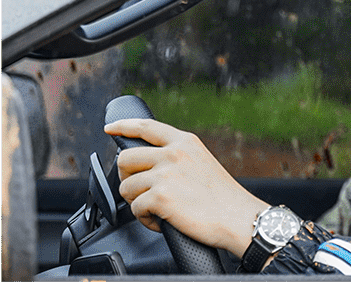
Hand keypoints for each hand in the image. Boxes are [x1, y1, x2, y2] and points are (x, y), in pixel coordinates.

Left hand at [104, 116, 268, 257]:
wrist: (240, 220)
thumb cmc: (225, 199)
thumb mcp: (202, 162)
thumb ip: (178, 156)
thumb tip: (152, 163)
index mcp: (184, 142)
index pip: (145, 126)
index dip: (123, 126)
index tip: (110, 128)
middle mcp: (173, 154)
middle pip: (126, 159)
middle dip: (127, 178)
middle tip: (140, 192)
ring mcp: (165, 174)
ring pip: (127, 187)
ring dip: (137, 203)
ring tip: (157, 211)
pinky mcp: (160, 197)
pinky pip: (135, 209)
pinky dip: (145, 220)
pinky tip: (162, 223)